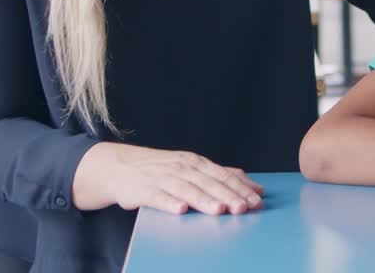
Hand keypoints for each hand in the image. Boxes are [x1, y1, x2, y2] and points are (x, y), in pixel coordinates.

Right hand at [72, 143, 264, 214]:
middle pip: (208, 183)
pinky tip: (180, 210)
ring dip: (204, 200)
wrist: (118, 167)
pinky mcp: (144, 190)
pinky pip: (158, 197)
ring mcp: (163, 178)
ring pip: (187, 190)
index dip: (240, 188)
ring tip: (219, 210)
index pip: (222, 175)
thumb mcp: (193, 168)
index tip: (256, 201)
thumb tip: (255, 186)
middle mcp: (182, 168)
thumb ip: (223, 176)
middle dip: (227, 196)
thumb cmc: (161, 170)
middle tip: (243, 208)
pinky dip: (169, 203)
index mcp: (196, 162)